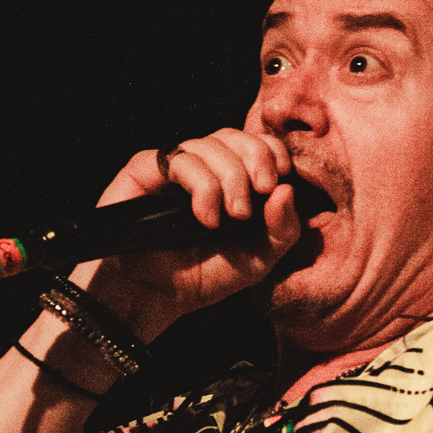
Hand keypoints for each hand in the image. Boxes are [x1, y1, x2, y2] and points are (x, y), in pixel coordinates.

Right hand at [80, 127, 301, 339]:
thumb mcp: (256, 260)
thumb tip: (289, 191)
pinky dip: (202, 186)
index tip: (281, 177)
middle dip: (257, 157)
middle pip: (233, 136)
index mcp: (229, 180)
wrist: (152, 296)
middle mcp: (201, 168)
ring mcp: (172, 168)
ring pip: (208, 145)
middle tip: (263, 190)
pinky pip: (179, 160)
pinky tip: (207, 218)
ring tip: (235, 217)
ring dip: (231, 178)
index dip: (272, 151)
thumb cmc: (201, 277)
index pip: (255, 143)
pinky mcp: (143, 170)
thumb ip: (282, 230)